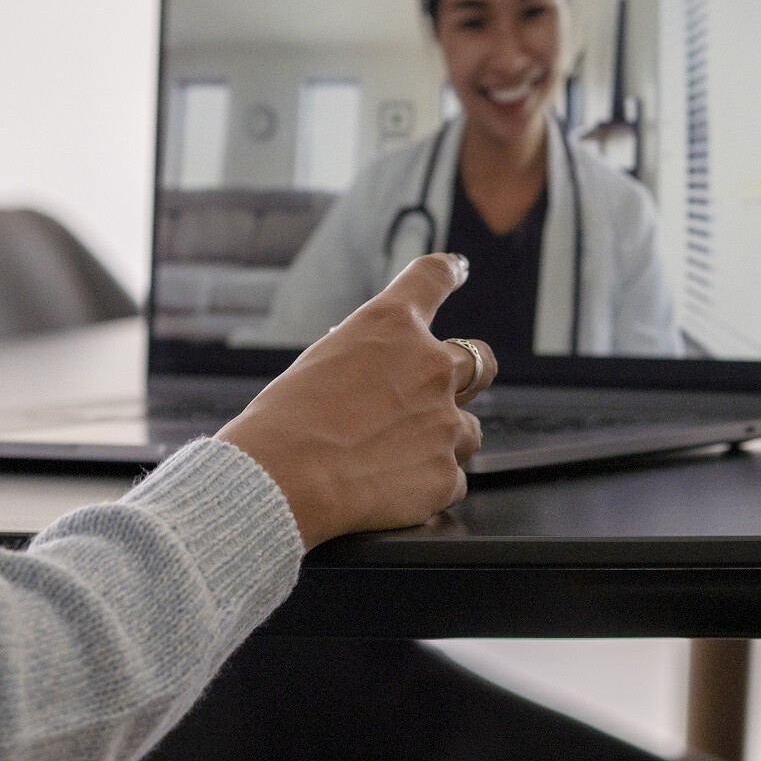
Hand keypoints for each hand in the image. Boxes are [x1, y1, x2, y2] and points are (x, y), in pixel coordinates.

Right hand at [220, 255, 494, 546]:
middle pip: (479, 361)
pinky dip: (426, 486)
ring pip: (466, 430)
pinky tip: (388, 491)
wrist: (280, 481)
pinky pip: (449, 479)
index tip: (458, 268)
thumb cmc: (283, 423)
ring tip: (393, 460)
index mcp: (392, 326)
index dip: (449, 271)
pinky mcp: (445, 475)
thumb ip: (366, 363)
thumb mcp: (320, 364)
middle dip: (469, 376)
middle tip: (445, 392)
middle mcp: (431, 366)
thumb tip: (379, 382)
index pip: (433, 278)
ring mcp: (445, 422)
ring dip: (441, 440)